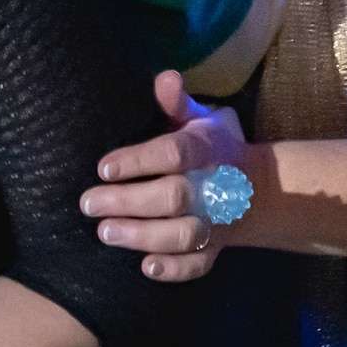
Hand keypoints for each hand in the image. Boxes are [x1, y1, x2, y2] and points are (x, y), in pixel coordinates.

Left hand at [82, 69, 250, 282]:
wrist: (257, 188)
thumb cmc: (213, 146)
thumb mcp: (202, 117)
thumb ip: (177, 102)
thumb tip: (164, 77)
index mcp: (209, 149)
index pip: (174, 153)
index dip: (139, 161)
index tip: (103, 167)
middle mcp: (215, 187)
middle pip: (173, 197)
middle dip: (129, 202)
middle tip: (89, 204)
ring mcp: (217, 222)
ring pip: (183, 234)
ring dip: (144, 236)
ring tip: (105, 233)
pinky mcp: (215, 249)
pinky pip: (199, 265)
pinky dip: (175, 270)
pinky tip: (147, 267)